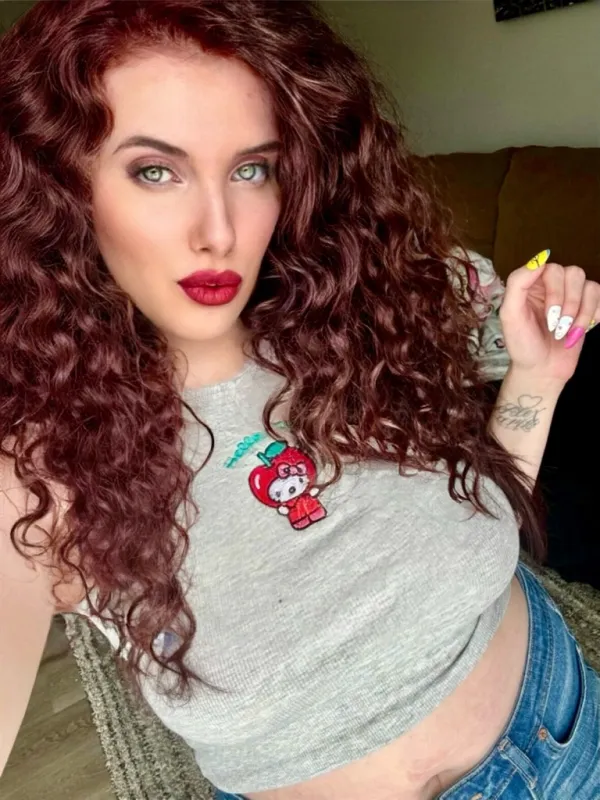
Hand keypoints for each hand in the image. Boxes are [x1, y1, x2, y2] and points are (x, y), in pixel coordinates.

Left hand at [499, 253, 599, 383]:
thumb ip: (518, 283)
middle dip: (567, 304)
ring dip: (580, 313)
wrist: (541, 370)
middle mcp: (553, 286)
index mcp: (532, 283)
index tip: (548, 314)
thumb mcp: (510, 315)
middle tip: (555, 326)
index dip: (554, 291)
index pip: (552, 268)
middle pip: (574, 273)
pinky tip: (579, 330)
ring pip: (590, 286)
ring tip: (566, 332)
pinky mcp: (588, 309)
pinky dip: (592, 316)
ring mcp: (572, 296)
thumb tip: (540, 259)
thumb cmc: (522, 344)